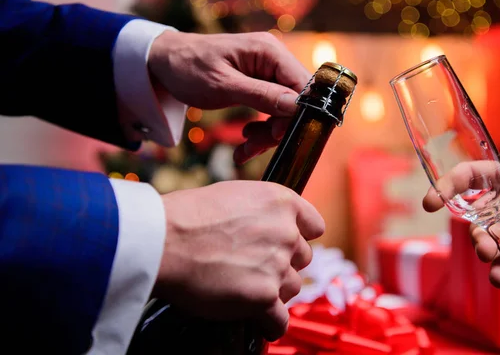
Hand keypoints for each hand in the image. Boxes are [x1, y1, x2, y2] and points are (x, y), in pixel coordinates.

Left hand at [148, 31, 310, 163]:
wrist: (164, 63)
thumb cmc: (189, 67)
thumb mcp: (223, 86)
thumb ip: (261, 96)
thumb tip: (296, 107)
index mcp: (269, 51)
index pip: (303, 84)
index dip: (299, 113)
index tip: (280, 135)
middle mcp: (274, 58)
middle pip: (295, 100)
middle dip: (278, 128)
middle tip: (254, 146)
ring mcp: (268, 72)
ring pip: (284, 111)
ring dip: (267, 134)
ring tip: (245, 148)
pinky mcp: (260, 85)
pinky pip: (271, 111)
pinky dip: (260, 130)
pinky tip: (244, 143)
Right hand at [153, 180, 324, 340]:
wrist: (163, 240)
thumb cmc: (186, 215)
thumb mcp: (233, 195)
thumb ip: (260, 212)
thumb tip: (263, 227)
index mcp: (281, 202)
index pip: (314, 226)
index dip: (299, 237)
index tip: (285, 245)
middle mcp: (286, 232)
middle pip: (302, 259)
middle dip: (282, 265)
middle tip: (254, 268)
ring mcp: (277, 265)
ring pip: (292, 288)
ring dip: (273, 292)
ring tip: (245, 290)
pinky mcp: (264, 296)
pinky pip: (280, 320)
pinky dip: (269, 324)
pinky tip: (258, 322)